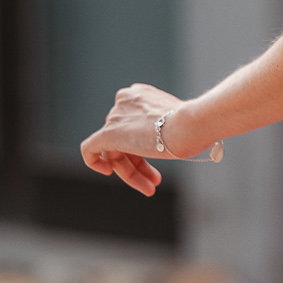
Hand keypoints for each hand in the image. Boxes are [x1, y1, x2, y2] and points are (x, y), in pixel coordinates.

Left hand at [81, 82, 187, 197]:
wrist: (190, 125)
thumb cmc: (193, 125)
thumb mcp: (177, 121)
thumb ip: (162, 127)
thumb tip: (161, 142)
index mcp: (139, 94)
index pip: (133, 125)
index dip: (143, 146)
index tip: (156, 157)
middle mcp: (124, 102)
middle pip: (124, 140)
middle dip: (140, 163)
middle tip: (155, 180)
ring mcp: (115, 117)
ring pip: (114, 151)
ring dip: (131, 172)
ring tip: (149, 188)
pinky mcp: (108, 134)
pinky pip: (90, 149)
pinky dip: (94, 162)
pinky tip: (108, 172)